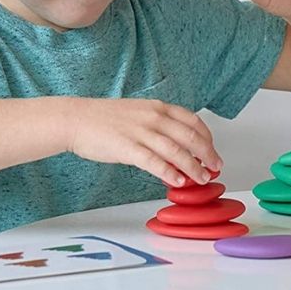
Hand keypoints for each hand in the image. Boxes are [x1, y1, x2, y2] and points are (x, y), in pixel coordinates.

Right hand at [66, 98, 220, 186]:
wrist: (75, 118)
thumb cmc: (105, 118)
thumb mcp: (140, 114)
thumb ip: (160, 126)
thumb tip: (178, 146)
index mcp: (159, 108)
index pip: (194, 122)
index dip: (208, 139)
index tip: (214, 151)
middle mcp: (154, 117)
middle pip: (191, 137)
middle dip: (208, 155)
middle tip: (215, 168)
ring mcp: (142, 132)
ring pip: (177, 152)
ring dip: (194, 167)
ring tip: (202, 179)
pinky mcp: (128, 148)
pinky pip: (155, 162)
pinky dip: (170, 173)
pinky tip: (178, 182)